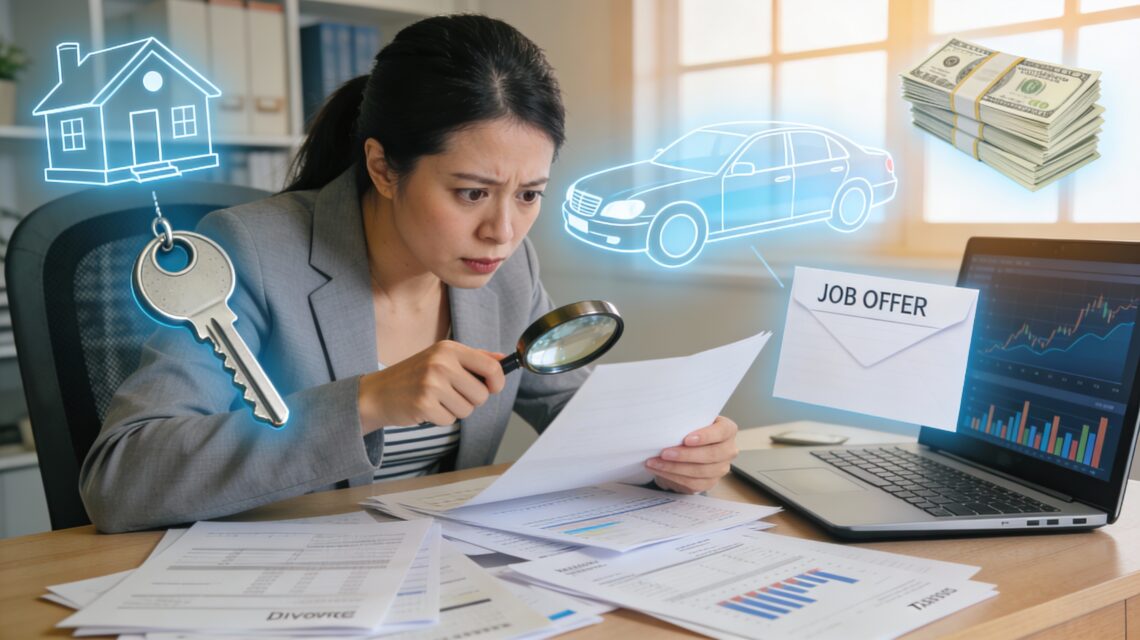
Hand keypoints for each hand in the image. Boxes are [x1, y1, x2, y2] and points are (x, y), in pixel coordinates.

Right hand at [357, 341, 505, 432]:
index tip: (493, 388)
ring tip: (437, 399)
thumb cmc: (415, 375)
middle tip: (451, 394)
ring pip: (468, 410)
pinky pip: (450, 420)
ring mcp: (432, 383)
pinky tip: (427, 408)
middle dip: (471, 400)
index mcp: (449, 349)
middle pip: (482, 394)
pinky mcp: (424, 404)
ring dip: (455, 410)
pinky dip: (441, 418)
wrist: (379, 392)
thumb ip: (474, 358)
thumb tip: (504, 359)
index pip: (491, 367)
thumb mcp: (443, 358)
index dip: (498, 382)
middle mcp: (442, 363)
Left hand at [646, 416, 738, 493]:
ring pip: (700, 471)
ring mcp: (721, 468)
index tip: (686, 439)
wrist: (688, 447)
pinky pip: (693, 483)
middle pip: (711, 454)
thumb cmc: (691, 429)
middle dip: (685, 455)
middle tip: (664, 453)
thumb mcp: (692, 421)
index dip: (705, 436)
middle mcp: (728, 450)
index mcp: (727, 430)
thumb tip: (667, 423)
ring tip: (655, 462)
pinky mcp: (710, 482)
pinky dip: (673, 476)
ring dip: (674, 468)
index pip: (722, 432)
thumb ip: (687, 422)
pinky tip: (660, 470)